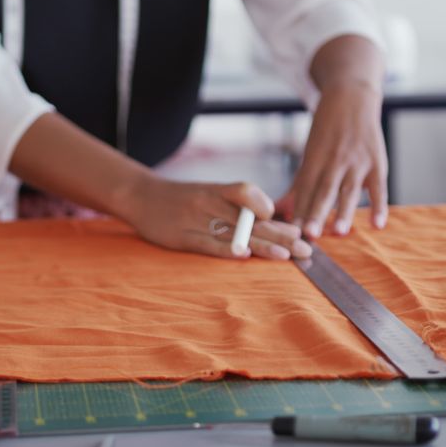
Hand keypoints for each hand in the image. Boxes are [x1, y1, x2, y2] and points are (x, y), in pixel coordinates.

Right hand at [121, 177, 312, 259]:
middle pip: (250, 218)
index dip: (271, 210)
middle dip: (281, 235)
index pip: (249, 193)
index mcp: (218, 190)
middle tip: (305, 248)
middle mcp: (210, 202)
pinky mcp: (181, 237)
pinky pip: (207, 243)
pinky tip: (243, 255)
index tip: (294, 227)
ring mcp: (195, 220)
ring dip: (262, 245)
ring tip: (285, 256)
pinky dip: (225, 249)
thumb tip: (273, 222)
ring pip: (234, 232)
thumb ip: (237, 206)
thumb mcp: (209, 194)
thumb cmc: (182, 198)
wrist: (140, 196)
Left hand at [280, 80, 387, 238]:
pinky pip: (379, 188)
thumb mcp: (310, 154)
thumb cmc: (327, 131)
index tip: (290, 233)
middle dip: (316, 213)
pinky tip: (378, 225)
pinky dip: (380, 206)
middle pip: (324, 191)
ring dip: (345, 211)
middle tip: (309, 234)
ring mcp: (357, 162)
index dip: (297, 211)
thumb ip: (298, 185)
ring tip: (339, 231)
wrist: (352, 97)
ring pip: (349, 190)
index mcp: (314, 160)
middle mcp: (335, 162)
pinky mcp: (377, 163)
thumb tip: (278, 210)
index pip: (304, 190)